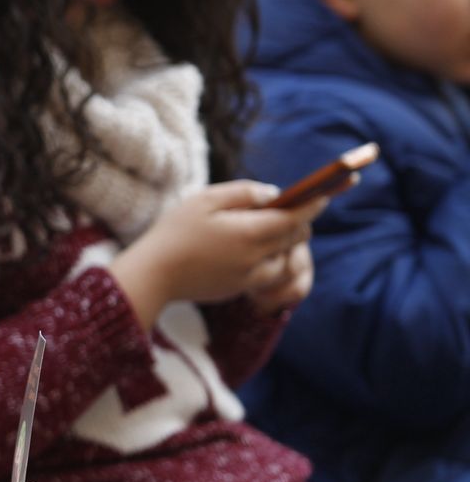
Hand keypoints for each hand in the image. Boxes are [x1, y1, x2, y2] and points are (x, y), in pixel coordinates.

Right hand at [107, 181, 324, 328]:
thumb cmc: (174, 232)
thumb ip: (244, 192)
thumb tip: (274, 194)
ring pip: (285, 259)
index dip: (314, 203)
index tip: (327, 191)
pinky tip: (247, 250)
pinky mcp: (239, 289)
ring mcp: (249, 277)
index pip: (295, 216)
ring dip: (284, 244)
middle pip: (296, 238)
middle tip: (288, 208)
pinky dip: (268, 261)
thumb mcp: (205, 199)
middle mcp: (256, 258)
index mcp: (249, 232)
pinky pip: (268, 275)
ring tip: (264, 231)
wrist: (152, 275)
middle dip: (298, 222)